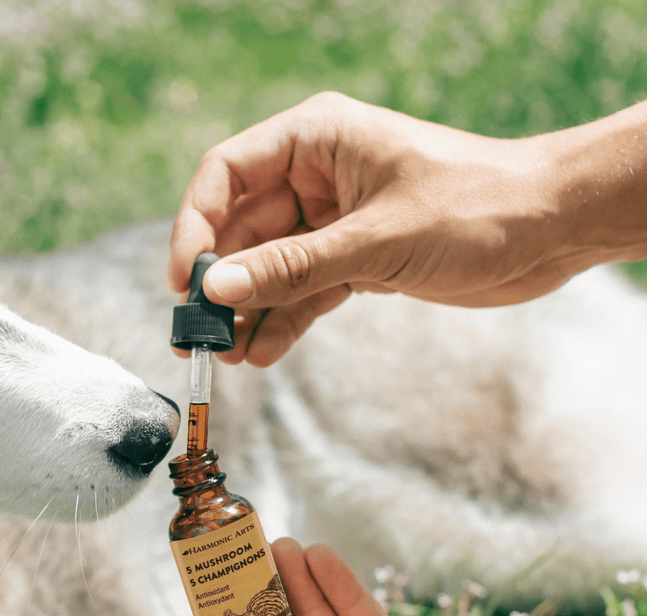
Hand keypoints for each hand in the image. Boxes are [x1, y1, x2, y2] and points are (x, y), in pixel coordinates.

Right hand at [169, 93, 646, 365]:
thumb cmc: (478, 205)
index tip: (185, 281)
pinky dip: (282, 321)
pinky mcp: (353, 258)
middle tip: (197, 335)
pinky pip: (301, 291)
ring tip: (228, 355)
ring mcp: (333, 219)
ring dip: (247, 311)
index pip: (227, 174)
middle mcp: (316, 175)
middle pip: (240, 228)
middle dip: (219, 283)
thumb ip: (292, 268)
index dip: (195, 226)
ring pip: (268, 266)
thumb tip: (217, 291)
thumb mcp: (376, 240)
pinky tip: (263, 353)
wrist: (552, 229)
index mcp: (317, 139)